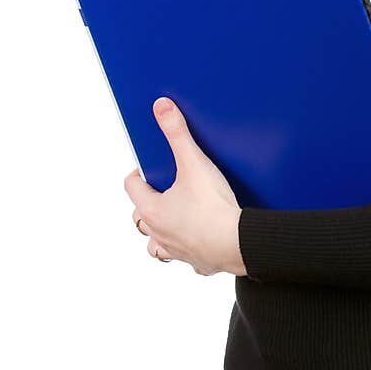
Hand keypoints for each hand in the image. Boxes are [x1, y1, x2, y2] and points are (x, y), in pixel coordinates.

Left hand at [124, 98, 246, 277]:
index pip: (132, 186)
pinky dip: (188, 250)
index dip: (139, 173)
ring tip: (174, 220)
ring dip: (160, 234)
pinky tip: (201, 241)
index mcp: (151, 210)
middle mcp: (158, 234)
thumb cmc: (213, 207)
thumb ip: (178, 133)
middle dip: (148, 204)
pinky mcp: (198, 262)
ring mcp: (177, 251)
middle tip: (163, 190)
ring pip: (156, 245)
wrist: (238, 243)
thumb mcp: (194, 163)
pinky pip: (185, 258)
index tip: (148, 167)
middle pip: (140, 217)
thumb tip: (161, 107)